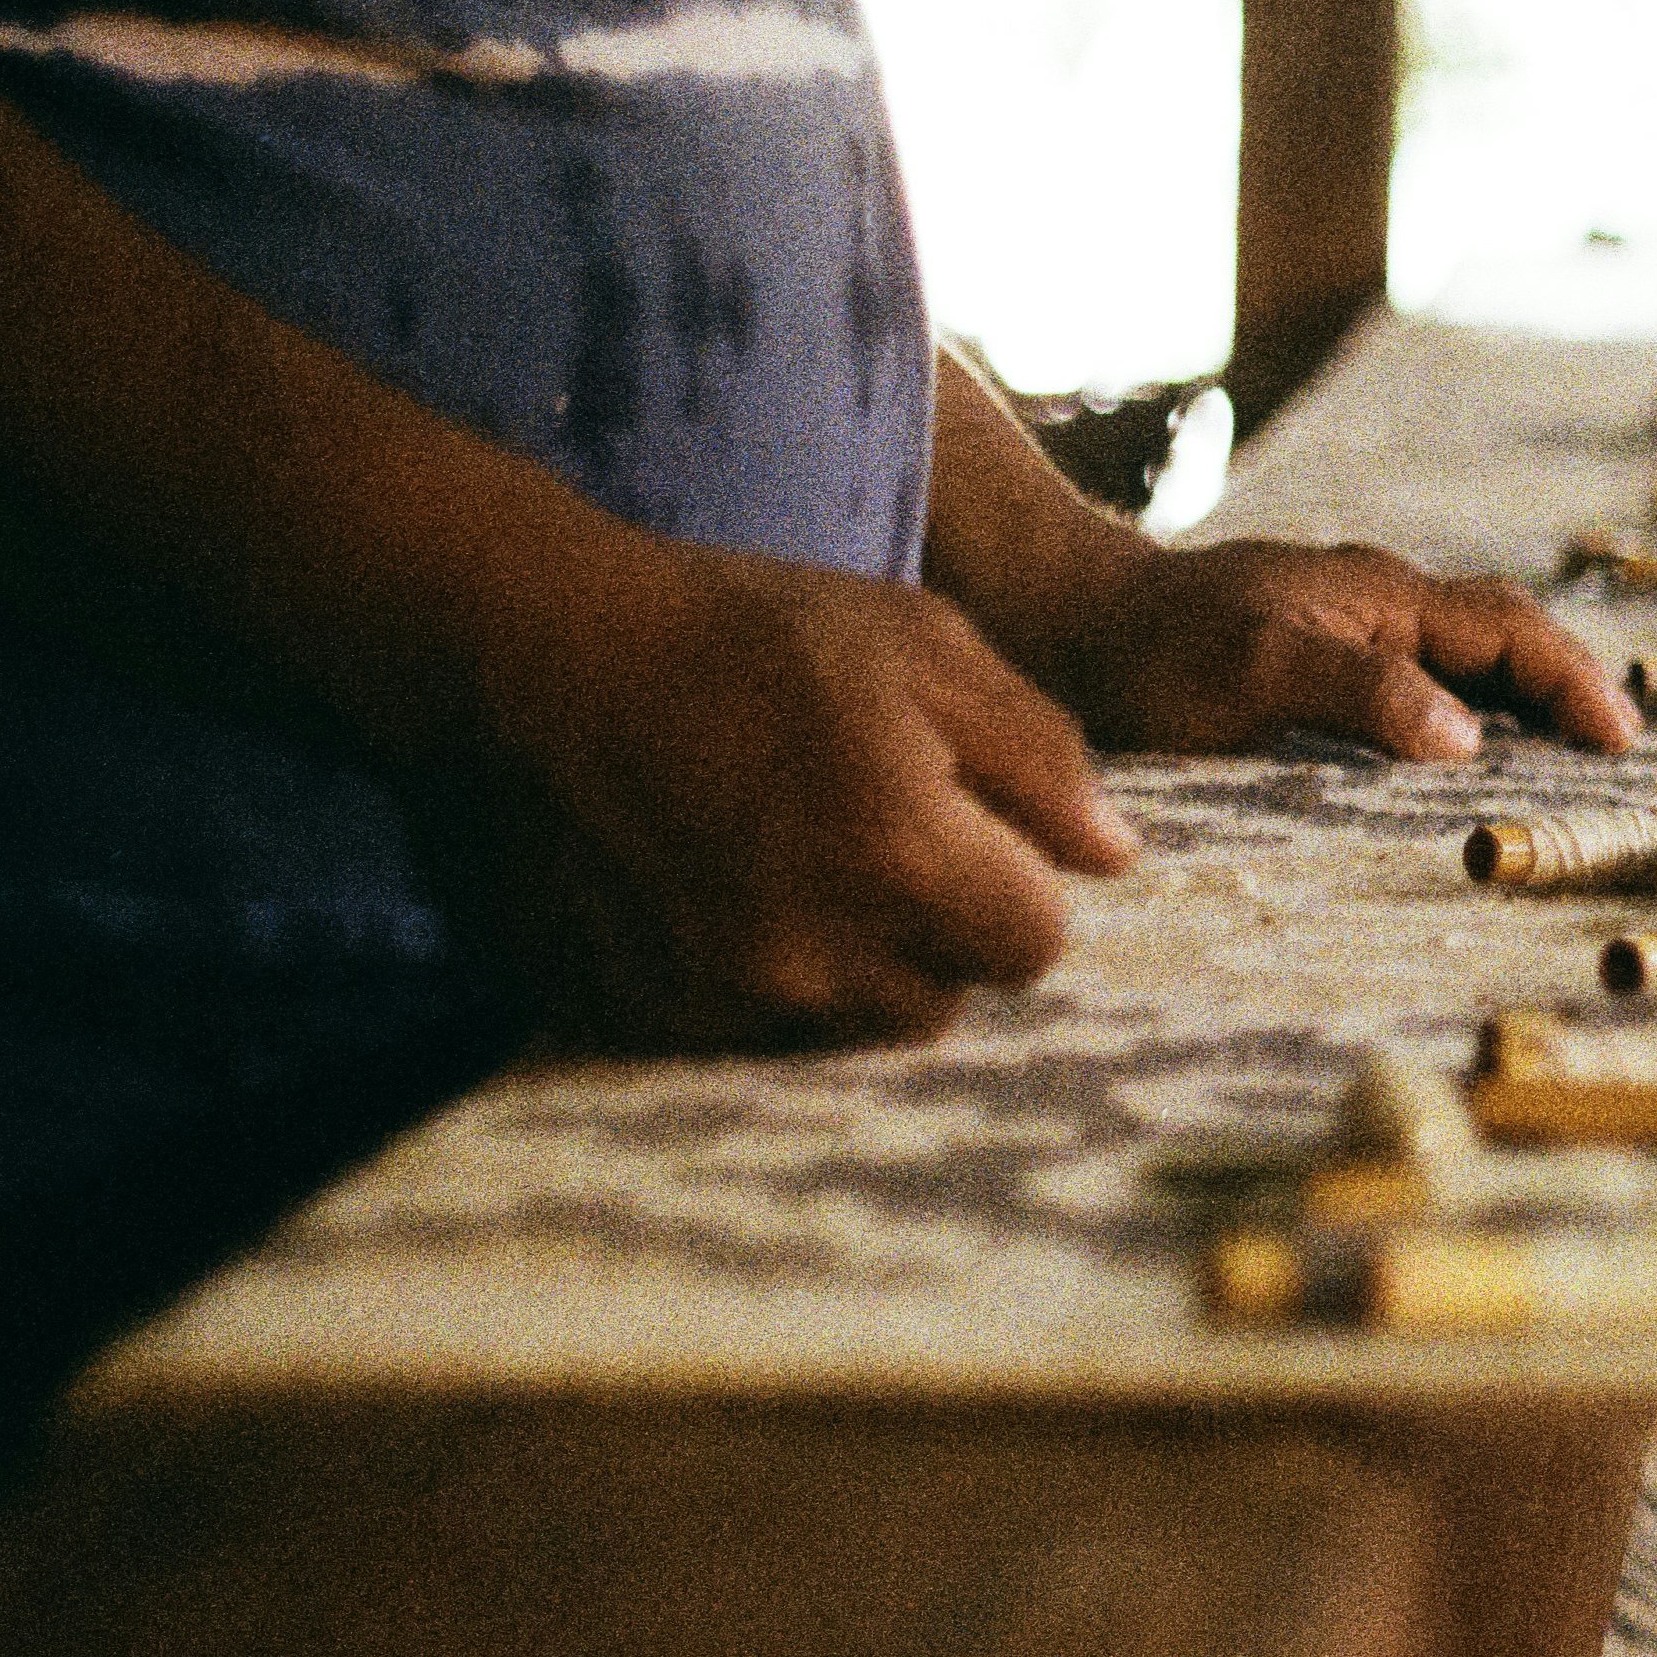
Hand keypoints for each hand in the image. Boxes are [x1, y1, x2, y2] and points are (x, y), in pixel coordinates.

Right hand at [453, 535, 1139, 1049]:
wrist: (542, 652)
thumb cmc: (747, 630)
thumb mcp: (925, 644)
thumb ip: (1040, 755)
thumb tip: (1114, 859)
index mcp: (899, 854)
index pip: (1035, 947)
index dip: (1018, 886)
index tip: (971, 830)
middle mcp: (813, 949)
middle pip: (948, 998)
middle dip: (942, 933)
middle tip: (883, 837)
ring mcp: (721, 990)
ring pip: (851, 1023)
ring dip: (856, 963)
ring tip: (805, 857)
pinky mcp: (648, 1007)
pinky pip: (754, 1027)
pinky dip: (763, 976)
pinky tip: (730, 884)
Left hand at [1023, 536, 1644, 759]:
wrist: (1060, 622)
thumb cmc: (1151, 651)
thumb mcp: (1253, 670)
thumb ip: (1363, 691)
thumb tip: (1469, 736)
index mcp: (1380, 595)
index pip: (1511, 630)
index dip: (1575, 683)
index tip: (1621, 744)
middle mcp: (1376, 605)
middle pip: (1505, 639)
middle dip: (1570, 690)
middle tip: (1620, 759)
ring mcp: (1346, 631)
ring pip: (1467, 661)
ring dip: (1524, 706)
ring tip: (1564, 770)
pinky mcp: (1314, 664)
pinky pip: (1420, 685)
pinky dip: (1467, 719)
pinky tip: (1462, 768)